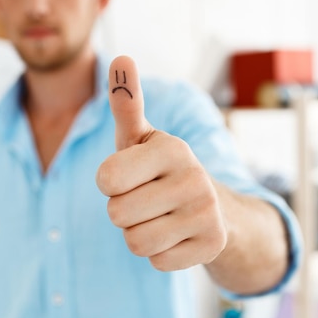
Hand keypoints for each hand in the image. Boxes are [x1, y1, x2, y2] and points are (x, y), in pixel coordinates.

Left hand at [96, 55, 226, 270]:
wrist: (210, 204)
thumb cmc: (159, 169)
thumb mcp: (140, 137)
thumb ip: (126, 102)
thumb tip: (120, 56)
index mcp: (171, 148)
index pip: (106, 180)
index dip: (109, 183)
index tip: (130, 176)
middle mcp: (195, 177)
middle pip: (117, 215)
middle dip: (123, 211)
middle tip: (146, 199)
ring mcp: (207, 213)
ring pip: (136, 242)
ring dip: (139, 234)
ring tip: (159, 216)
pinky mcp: (213, 244)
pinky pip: (157, 262)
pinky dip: (160, 253)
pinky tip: (176, 234)